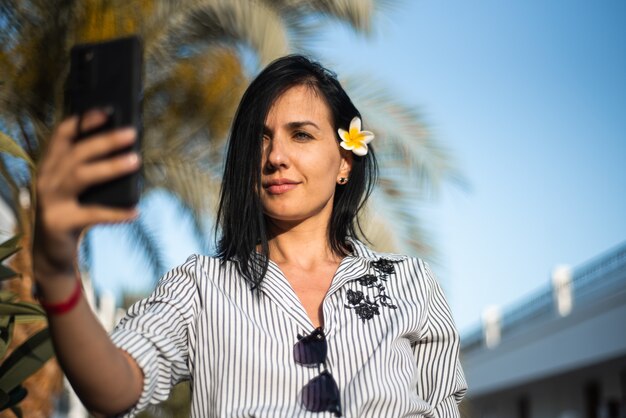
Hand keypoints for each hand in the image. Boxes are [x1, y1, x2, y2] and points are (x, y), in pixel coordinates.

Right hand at [34, 110, 139, 276]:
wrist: (52, 252)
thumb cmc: (73, 212)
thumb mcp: (80, 188)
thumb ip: (93, 170)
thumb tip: (129, 151)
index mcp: (51, 165)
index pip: (63, 135)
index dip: (84, 121)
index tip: (107, 111)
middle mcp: (47, 178)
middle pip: (76, 153)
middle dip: (105, 140)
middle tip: (131, 133)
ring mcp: (50, 200)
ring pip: (81, 176)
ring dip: (110, 167)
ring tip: (136, 161)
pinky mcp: (59, 222)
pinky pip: (91, 214)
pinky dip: (116, 213)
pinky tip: (135, 211)